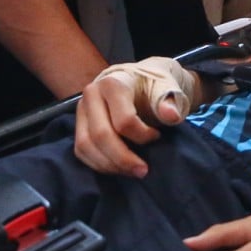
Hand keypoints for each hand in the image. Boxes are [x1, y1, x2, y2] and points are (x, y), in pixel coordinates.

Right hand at [72, 57, 194, 176]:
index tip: (157, 136)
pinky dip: (99, 164)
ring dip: (109, 165)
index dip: (142, 136)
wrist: (139, 79)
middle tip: (143, 171)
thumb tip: (171, 116)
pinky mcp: (78, 124)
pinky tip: (118, 168)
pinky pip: (81, 151)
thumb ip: (170, 102)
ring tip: (132, 171)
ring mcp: (82, 110)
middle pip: (100, 135)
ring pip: (86, 146)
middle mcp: (92, 94)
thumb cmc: (154, 84)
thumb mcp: (168, 87)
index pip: (124, 120)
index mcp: (113, 83)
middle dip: (122, 159)